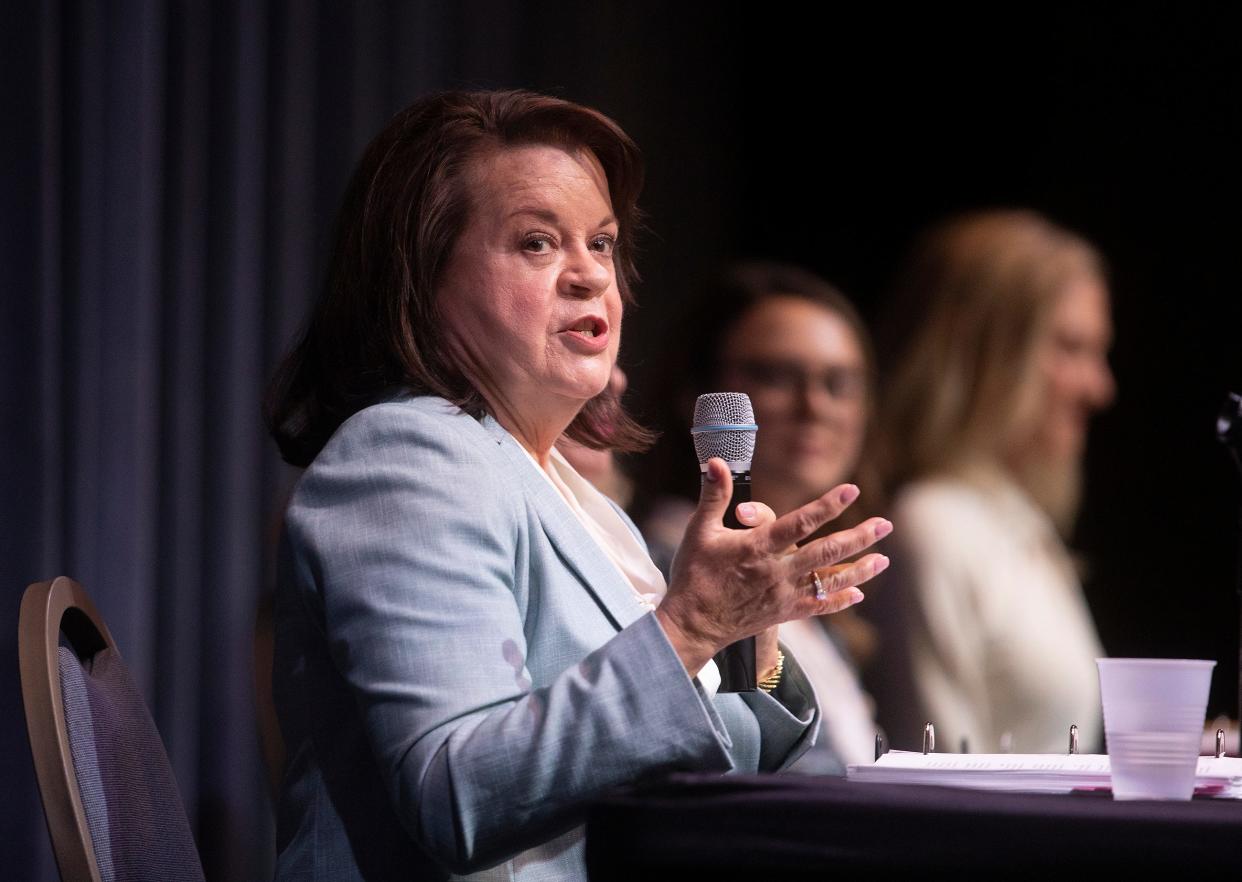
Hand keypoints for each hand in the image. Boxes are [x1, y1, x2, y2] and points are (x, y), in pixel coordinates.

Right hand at [656, 458, 890, 675]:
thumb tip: (717, 462)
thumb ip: (714, 495)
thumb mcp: (699, 530)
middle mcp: (777, 572)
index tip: (852, 490)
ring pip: (829, 582)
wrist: (691, 625)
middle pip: (826, 553)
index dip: (827, 505)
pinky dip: (839, 601)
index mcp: (757, 548)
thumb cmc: (693, 574)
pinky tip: (858, 594)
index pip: (799, 523)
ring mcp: (783, 595)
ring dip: (860, 570)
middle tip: (885, 524)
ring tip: (883, 559)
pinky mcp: (783, 614)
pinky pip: (818, 607)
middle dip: (859, 537)